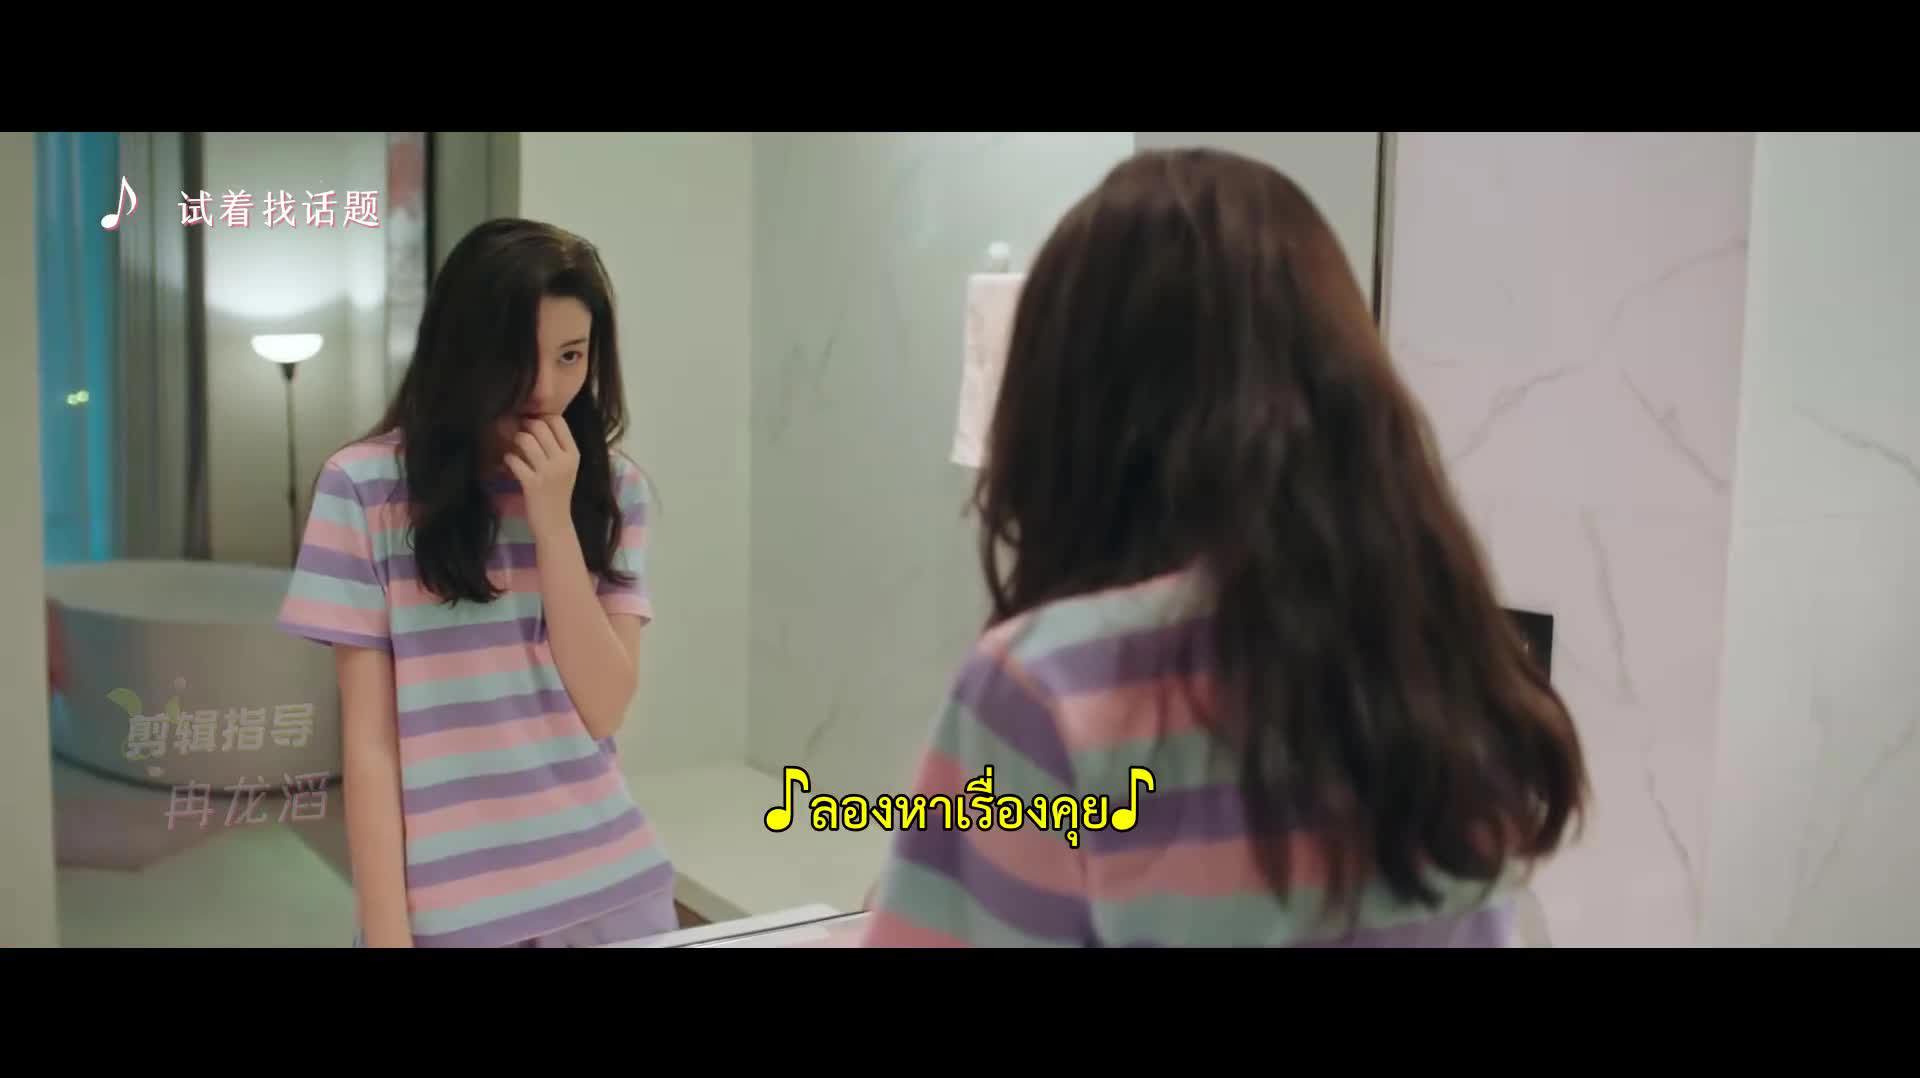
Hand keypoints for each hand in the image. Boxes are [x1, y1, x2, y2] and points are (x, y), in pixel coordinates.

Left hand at [504, 416, 579, 538]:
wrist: (555, 523)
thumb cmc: (558, 493)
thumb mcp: (566, 468)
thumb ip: (556, 447)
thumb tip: (534, 421)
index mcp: (573, 454)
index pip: (558, 421)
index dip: (542, 417)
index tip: (534, 424)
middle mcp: (563, 460)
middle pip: (540, 426)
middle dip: (525, 426)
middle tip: (519, 433)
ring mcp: (547, 472)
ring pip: (525, 440)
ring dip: (516, 440)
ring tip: (515, 448)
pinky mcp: (532, 483)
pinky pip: (514, 460)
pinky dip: (509, 459)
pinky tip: (510, 464)